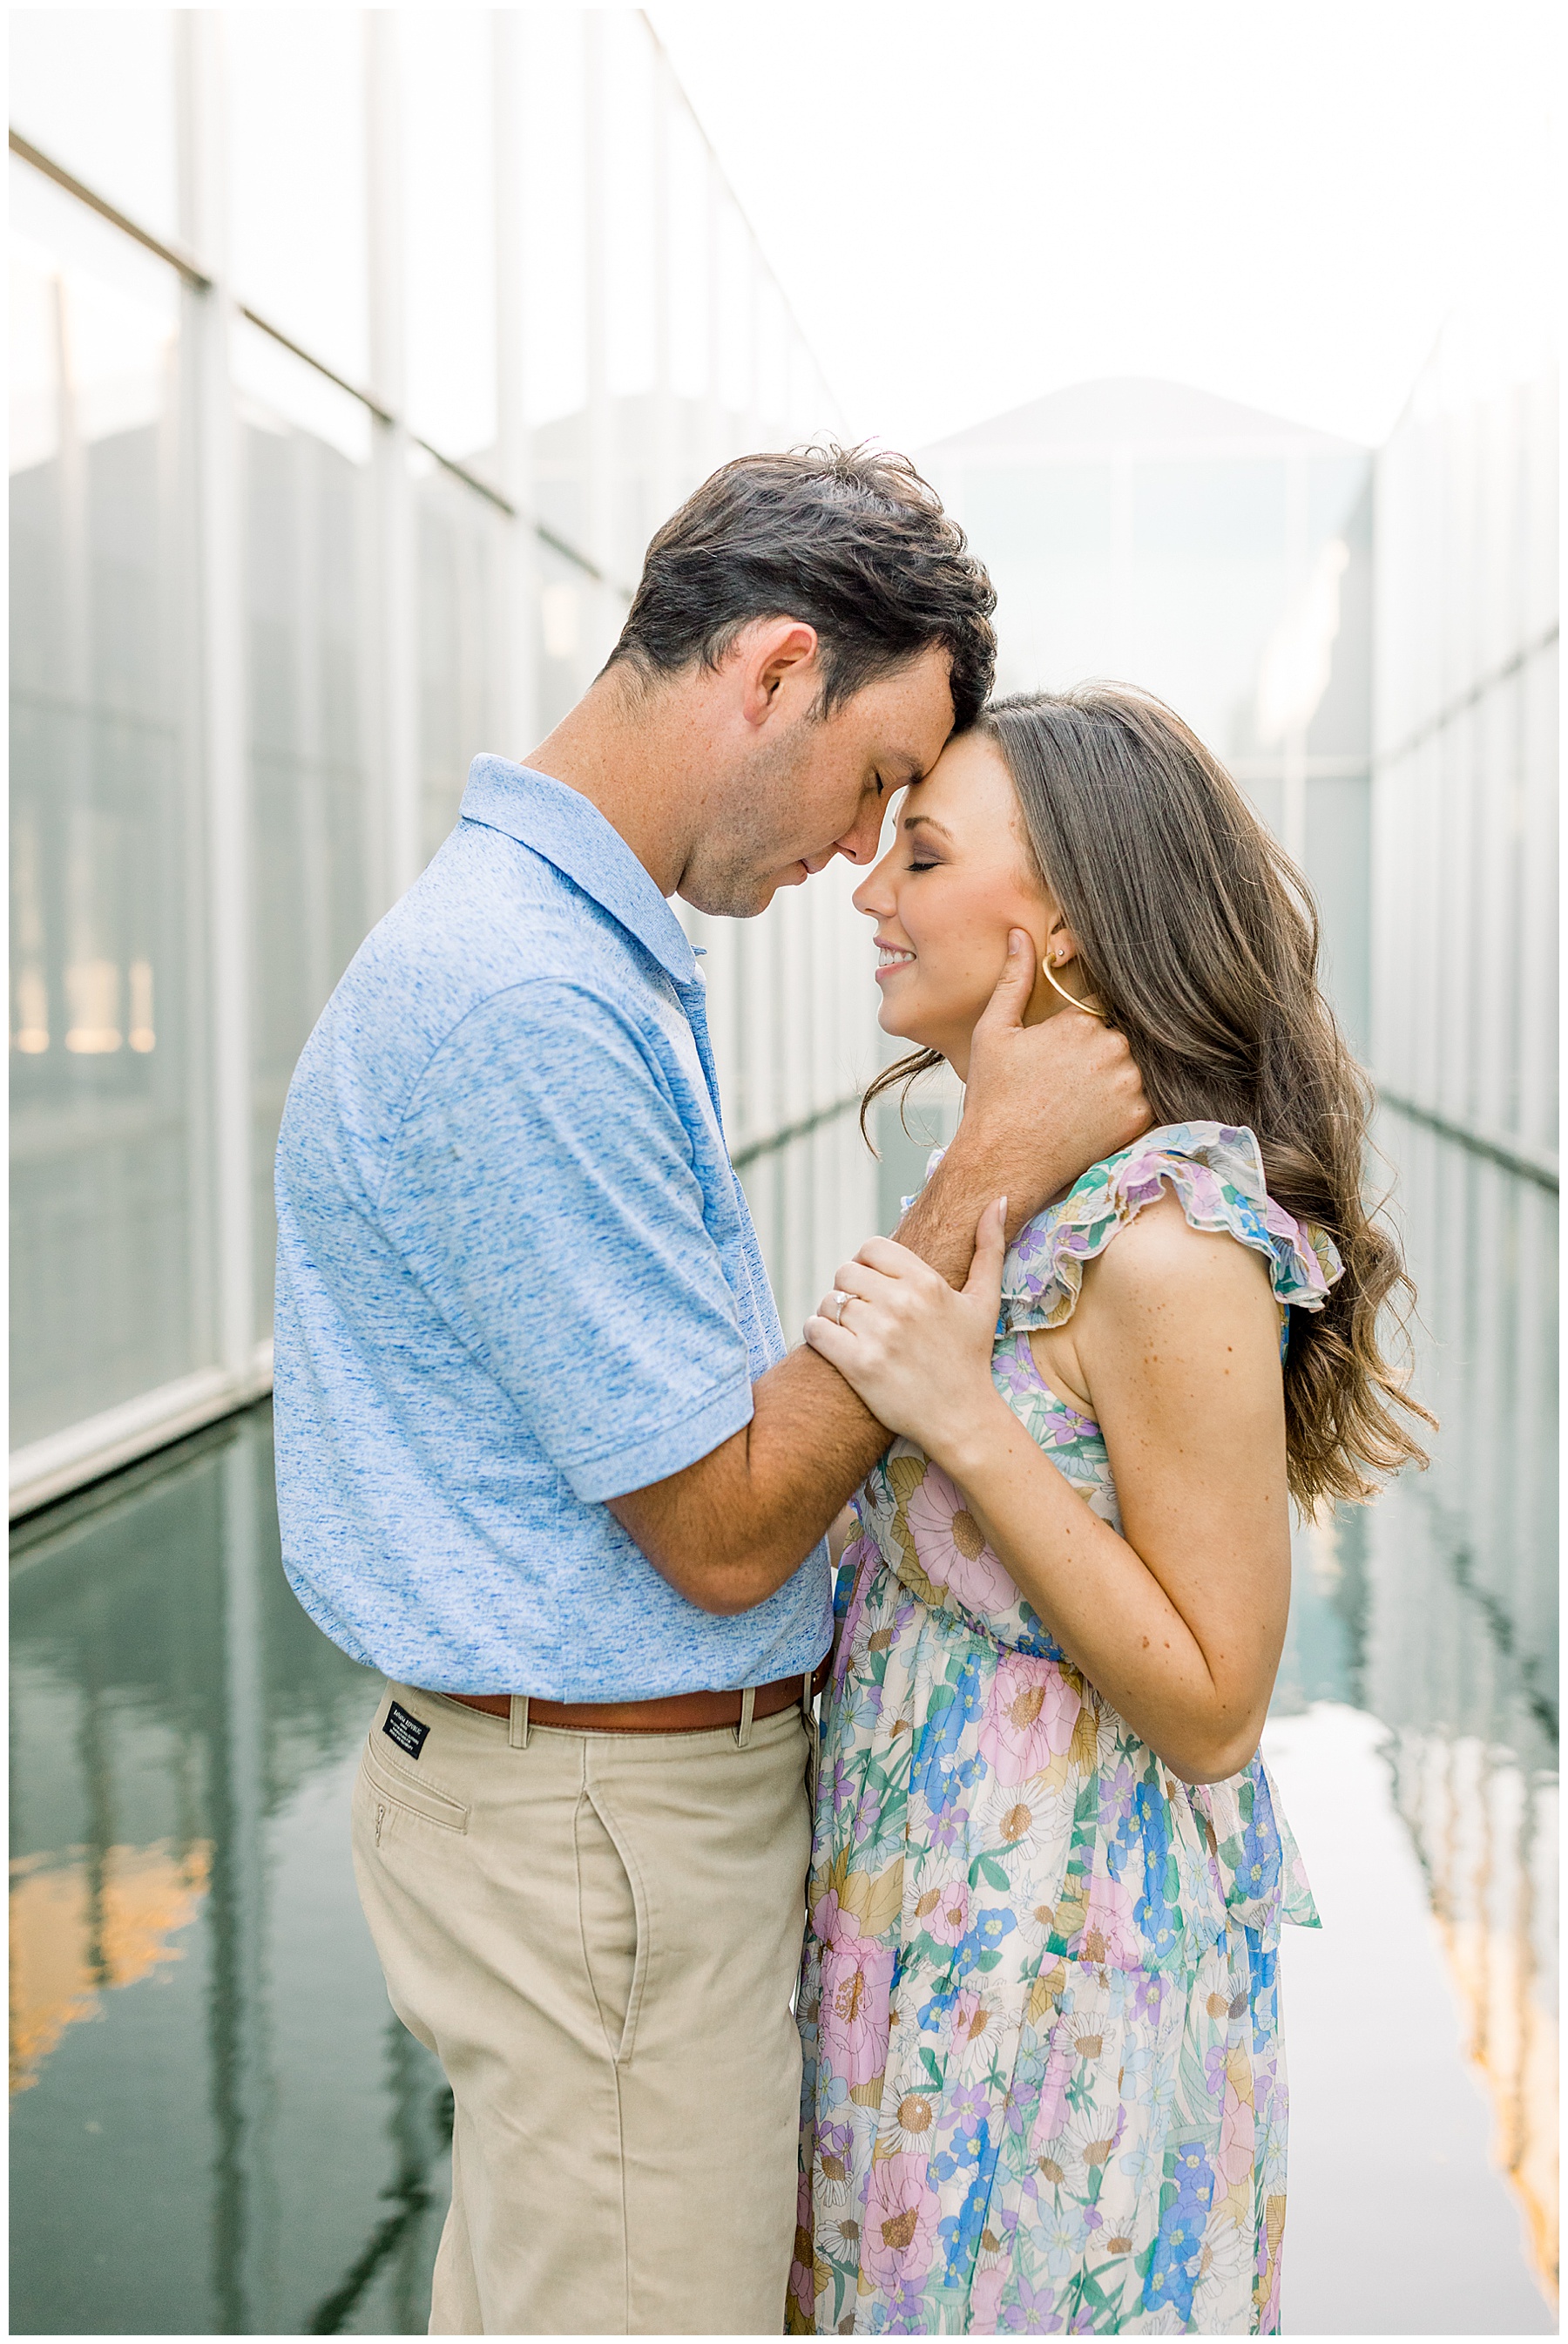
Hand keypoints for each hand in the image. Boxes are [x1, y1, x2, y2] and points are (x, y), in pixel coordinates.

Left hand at [805, 1199, 1009, 1466]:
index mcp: (927, 1283)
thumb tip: (998, 1200)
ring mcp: (879, 1335)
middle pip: (845, 1272)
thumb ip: (990, 1247)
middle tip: (863, 1311)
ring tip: (851, 1330)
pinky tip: (835, 1344)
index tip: (876, 1286)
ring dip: (833, 1313)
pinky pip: (817, 1329)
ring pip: (829, 1301)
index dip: (867, 1264)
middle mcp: (902, 1304)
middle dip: (849, 1289)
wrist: (962, 1418)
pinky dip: (818, 1333)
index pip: (871, 1247)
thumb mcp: (985, 1300)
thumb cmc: (971, 1358)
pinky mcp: (858, 1365)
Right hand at [955, 931, 1149, 1237]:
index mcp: (1080, 1022)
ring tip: (1074, 1107)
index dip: (1073, 1041)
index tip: (1054, 1064)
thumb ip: (1015, 980)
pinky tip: (1090, 1123)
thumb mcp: (995, 1032)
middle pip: (1116, 1043)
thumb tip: (1020, 934)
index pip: (1094, 1017)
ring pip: (1131, 1071)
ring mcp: (1129, 1085)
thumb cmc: (993, 1098)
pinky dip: (1122, 1111)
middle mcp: (1112, 1048)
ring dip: (1112, 1083)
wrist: (1003, 1162)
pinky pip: (1141, 1102)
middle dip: (1096, 1060)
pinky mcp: (1139, 1118)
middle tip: (1061, 1089)